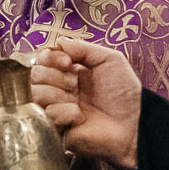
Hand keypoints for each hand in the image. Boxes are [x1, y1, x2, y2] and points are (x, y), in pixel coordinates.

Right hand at [32, 38, 140, 168]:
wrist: (133, 124)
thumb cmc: (125, 94)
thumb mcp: (110, 59)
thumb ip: (83, 48)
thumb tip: (59, 41)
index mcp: (70, 71)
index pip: (44, 59)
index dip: (50, 58)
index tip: (67, 62)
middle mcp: (59, 88)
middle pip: (35, 74)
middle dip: (53, 76)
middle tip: (73, 83)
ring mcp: (56, 108)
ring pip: (36, 93)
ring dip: (56, 93)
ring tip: (76, 100)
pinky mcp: (56, 128)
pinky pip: (47, 114)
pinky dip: (64, 112)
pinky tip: (79, 116)